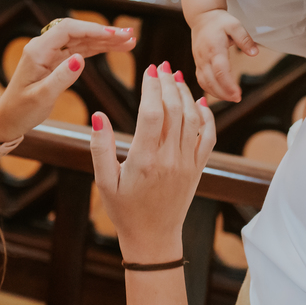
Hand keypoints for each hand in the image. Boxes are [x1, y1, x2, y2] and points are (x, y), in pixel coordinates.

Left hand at [0, 19, 135, 142]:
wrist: (8, 119)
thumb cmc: (20, 110)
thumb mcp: (41, 97)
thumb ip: (61, 77)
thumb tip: (80, 59)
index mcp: (38, 50)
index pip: (68, 30)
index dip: (92, 29)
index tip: (113, 35)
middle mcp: (45, 47)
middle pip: (79, 32)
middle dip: (105, 33)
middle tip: (129, 36)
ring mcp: (52, 54)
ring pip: (82, 40)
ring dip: (105, 40)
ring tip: (129, 41)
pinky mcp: (57, 62)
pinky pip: (81, 50)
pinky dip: (98, 49)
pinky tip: (114, 48)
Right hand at [90, 62, 215, 262]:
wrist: (153, 238)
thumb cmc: (124, 210)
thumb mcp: (104, 181)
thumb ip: (100, 147)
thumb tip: (98, 115)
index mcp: (144, 160)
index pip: (151, 114)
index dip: (152, 88)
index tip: (149, 70)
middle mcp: (169, 159)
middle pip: (174, 110)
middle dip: (169, 83)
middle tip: (162, 65)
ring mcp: (187, 164)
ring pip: (192, 120)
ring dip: (186, 95)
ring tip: (176, 76)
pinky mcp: (198, 169)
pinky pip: (207, 138)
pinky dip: (207, 117)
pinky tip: (200, 101)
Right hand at [190, 9, 254, 102]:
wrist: (201, 16)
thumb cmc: (219, 21)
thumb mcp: (234, 25)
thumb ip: (244, 39)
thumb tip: (254, 53)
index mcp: (214, 48)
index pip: (220, 71)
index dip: (228, 85)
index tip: (238, 94)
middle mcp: (204, 57)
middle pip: (211, 81)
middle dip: (223, 93)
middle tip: (237, 99)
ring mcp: (199, 61)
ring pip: (204, 83)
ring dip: (216, 93)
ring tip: (231, 98)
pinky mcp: (198, 63)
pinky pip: (201, 80)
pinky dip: (210, 89)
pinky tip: (220, 93)